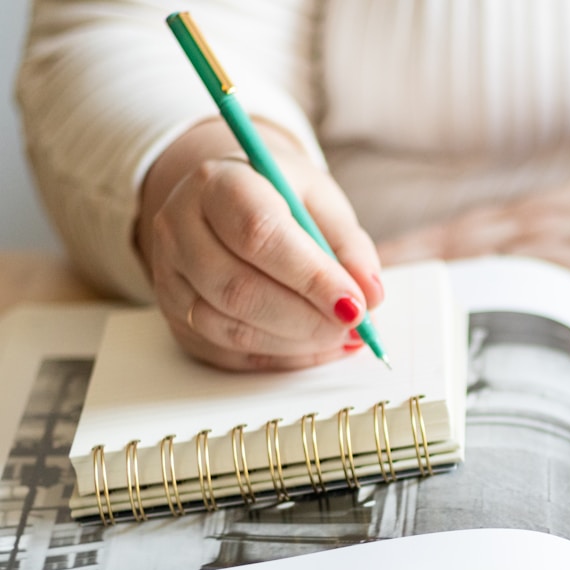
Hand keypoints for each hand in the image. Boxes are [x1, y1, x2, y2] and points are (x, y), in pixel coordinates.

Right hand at [136, 119, 383, 370]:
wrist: (224, 196)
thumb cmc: (279, 196)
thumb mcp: (320, 200)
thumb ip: (349, 245)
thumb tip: (371, 294)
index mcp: (218, 182)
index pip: (258, 234)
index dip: (311, 277)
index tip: (355, 304)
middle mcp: (179, 228)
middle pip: (237, 288)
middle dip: (306, 319)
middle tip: (352, 327)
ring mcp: (169, 275)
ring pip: (228, 327)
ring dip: (294, 342)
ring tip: (339, 336)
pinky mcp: (174, 314)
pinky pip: (226, 352)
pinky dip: (279, 357)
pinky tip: (313, 346)